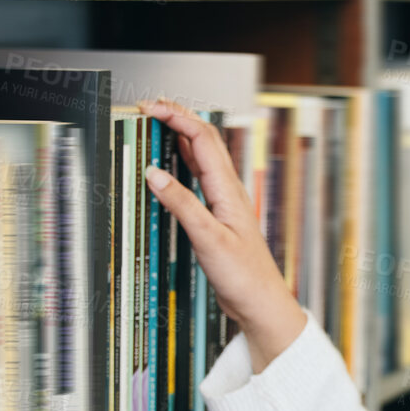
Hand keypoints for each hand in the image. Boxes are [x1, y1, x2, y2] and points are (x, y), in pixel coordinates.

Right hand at [140, 99, 308, 372]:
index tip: (150, 107)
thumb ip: (182, 204)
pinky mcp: (217, 216)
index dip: (176, 117)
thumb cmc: (243, 276)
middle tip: (149, 107)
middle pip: (203, 140)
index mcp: (227, 189)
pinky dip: (181, 163)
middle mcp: (227, 189)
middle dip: (177, 118)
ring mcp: (223, 201)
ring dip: (179, 137)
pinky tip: (170, 165)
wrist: (260, 303)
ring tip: (157, 125)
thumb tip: (154, 173)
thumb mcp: (208, 238)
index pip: (201, 138)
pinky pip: (198, 179)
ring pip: (201, 157)